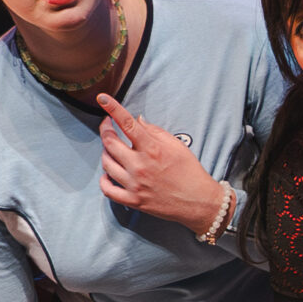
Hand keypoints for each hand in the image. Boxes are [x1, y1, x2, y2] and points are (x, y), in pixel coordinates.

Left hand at [95, 94, 226, 233]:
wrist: (199, 203)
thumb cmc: (190, 172)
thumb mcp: (178, 146)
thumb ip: (155, 131)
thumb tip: (138, 121)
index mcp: (153, 150)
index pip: (127, 123)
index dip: (113, 108)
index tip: (103, 99)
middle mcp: (140, 166)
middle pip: (110, 142)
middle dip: (105, 129)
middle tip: (108, 125)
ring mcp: (135, 185)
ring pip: (106, 163)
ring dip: (105, 152)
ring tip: (112, 149)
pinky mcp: (134, 200)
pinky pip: (108, 190)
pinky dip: (104, 180)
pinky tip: (108, 174)